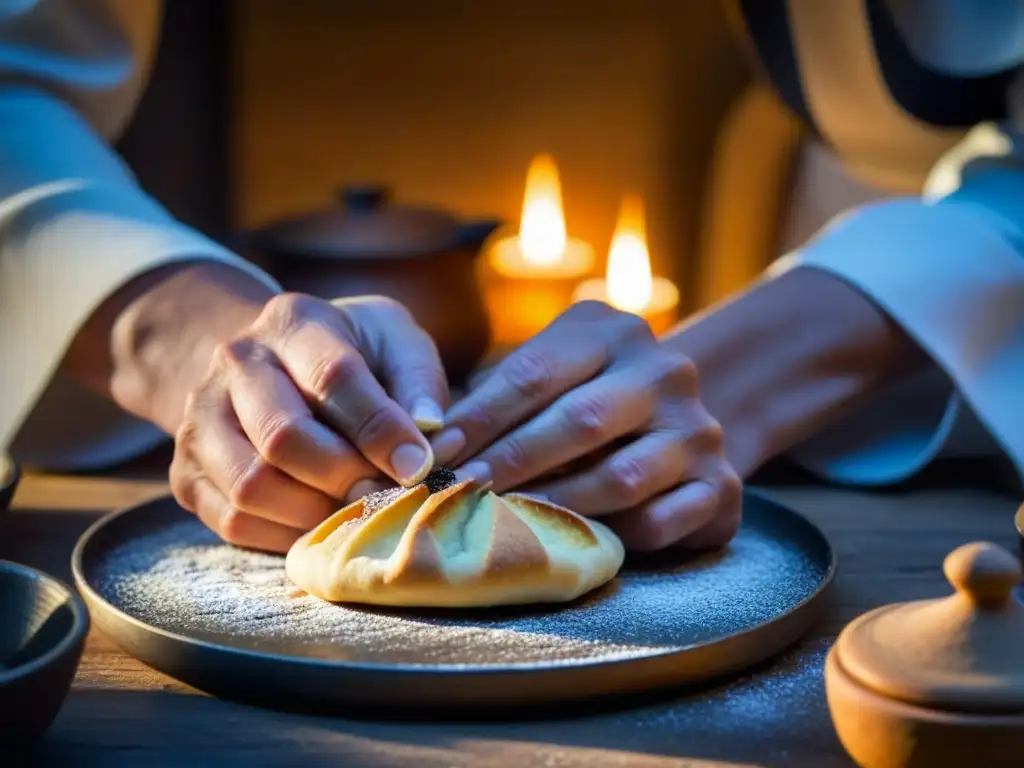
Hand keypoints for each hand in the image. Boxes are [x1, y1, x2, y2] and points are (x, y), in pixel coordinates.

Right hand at [170, 293, 446, 551]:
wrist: (272, 366)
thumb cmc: (355, 356)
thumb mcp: (396, 342)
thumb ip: (419, 381)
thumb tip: (429, 431)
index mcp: (293, 322)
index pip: (333, 377)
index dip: (380, 429)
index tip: (420, 466)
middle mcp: (236, 362)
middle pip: (283, 437)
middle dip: (345, 476)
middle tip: (384, 493)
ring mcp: (201, 418)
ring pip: (251, 485)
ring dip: (314, 512)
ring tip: (355, 509)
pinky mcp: (186, 472)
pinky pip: (232, 520)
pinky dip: (284, 534)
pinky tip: (321, 523)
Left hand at [430, 301, 741, 550]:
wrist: (686, 426)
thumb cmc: (591, 402)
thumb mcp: (554, 376)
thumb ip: (502, 397)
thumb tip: (427, 442)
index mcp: (614, 333)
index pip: (533, 374)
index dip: (477, 419)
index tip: (433, 454)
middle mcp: (665, 371)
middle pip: (577, 422)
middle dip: (508, 464)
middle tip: (460, 493)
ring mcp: (699, 429)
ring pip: (620, 478)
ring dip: (556, 505)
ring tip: (507, 522)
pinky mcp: (722, 485)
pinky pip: (661, 521)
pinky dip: (615, 536)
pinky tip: (579, 542)